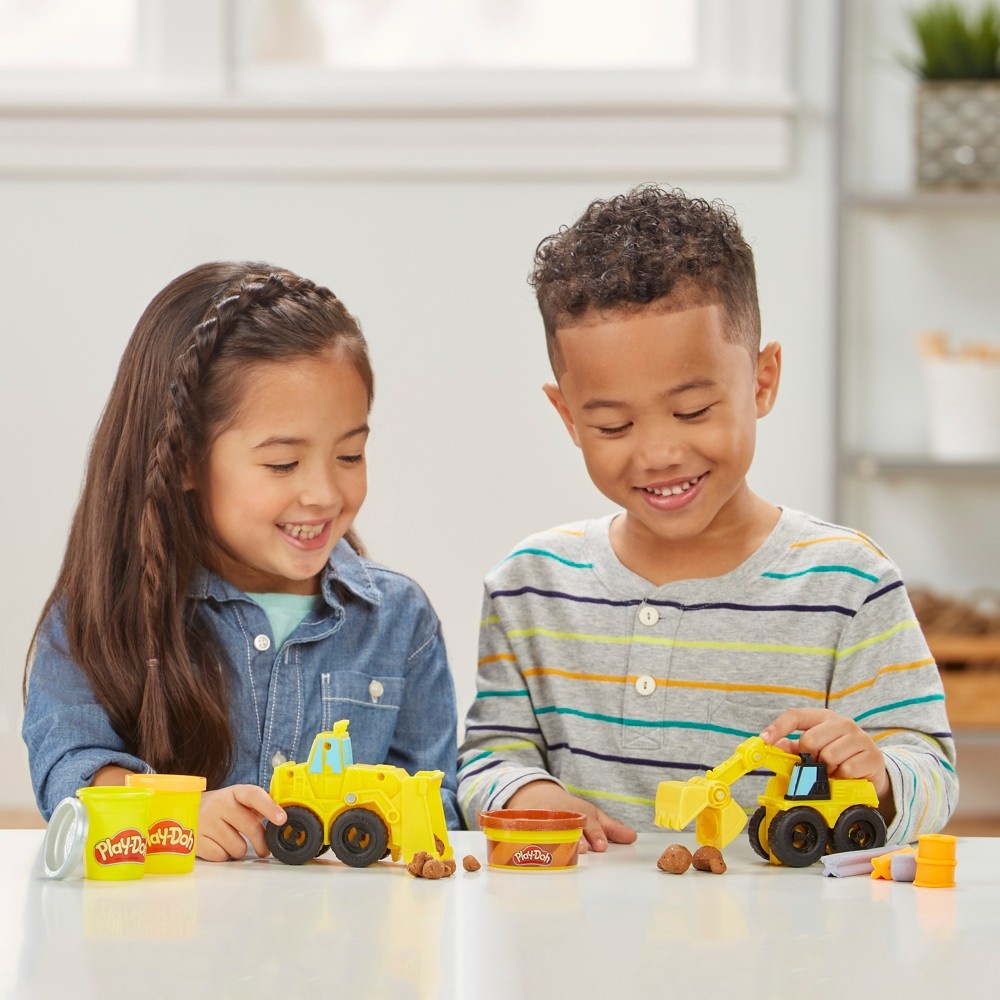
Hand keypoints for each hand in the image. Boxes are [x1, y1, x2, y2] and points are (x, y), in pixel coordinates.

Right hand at [196, 785, 286, 861]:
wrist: (186, 811)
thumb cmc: (222, 808)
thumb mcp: (238, 800)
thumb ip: (259, 807)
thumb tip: (283, 819)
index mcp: (235, 792)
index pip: (254, 796)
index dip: (270, 807)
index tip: (282, 819)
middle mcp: (219, 803)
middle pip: (250, 826)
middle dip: (262, 842)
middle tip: (265, 849)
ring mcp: (205, 821)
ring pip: (237, 847)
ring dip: (240, 849)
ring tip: (232, 840)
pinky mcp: (195, 840)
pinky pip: (221, 856)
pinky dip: (224, 855)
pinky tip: (218, 845)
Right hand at [505, 780, 636, 852]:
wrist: (536, 794)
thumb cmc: (568, 809)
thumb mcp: (590, 814)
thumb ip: (610, 827)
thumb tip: (632, 838)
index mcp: (579, 813)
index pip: (589, 824)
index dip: (595, 834)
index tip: (602, 846)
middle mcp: (562, 815)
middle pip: (570, 827)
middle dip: (577, 837)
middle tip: (584, 849)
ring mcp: (543, 818)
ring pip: (549, 829)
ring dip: (556, 839)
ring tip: (561, 851)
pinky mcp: (524, 821)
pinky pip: (525, 828)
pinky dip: (527, 835)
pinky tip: (530, 845)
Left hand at [760, 708, 893, 818]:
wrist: (872, 770)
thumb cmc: (839, 756)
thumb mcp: (815, 749)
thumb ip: (794, 747)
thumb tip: (774, 745)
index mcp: (824, 717)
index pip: (796, 715)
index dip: (778, 727)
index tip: (764, 740)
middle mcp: (842, 723)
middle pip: (810, 739)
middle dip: (809, 757)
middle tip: (817, 764)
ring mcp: (859, 737)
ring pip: (829, 755)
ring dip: (828, 769)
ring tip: (833, 769)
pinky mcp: (872, 755)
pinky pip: (846, 769)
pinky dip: (842, 777)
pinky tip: (846, 775)